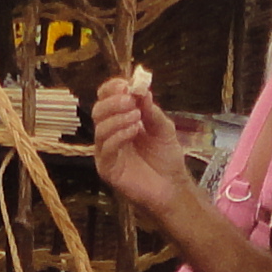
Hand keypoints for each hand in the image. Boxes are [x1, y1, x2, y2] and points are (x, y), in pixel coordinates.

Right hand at [88, 76, 190, 221]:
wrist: (172, 186)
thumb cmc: (166, 157)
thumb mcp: (163, 128)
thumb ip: (151, 111)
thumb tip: (142, 91)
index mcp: (120, 120)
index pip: (106, 99)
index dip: (111, 89)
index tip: (125, 84)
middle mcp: (109, 134)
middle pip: (98, 111)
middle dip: (113, 102)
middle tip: (130, 101)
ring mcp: (106, 152)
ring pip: (100, 129)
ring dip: (118, 118)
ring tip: (137, 117)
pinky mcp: (107, 168)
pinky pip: (106, 148)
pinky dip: (119, 135)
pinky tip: (134, 130)